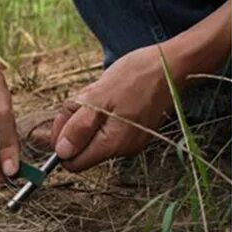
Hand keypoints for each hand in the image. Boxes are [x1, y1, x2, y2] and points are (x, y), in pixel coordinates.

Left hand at [51, 45, 173, 171]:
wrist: (170, 68)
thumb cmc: (135, 77)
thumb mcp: (98, 97)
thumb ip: (79, 127)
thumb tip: (61, 152)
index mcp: (112, 144)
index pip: (75, 163)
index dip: (62, 144)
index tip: (65, 119)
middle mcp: (123, 150)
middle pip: (84, 151)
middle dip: (76, 128)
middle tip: (85, 101)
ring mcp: (131, 143)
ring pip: (95, 139)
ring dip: (89, 119)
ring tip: (102, 96)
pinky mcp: (136, 133)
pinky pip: (109, 130)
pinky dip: (103, 115)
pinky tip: (113, 98)